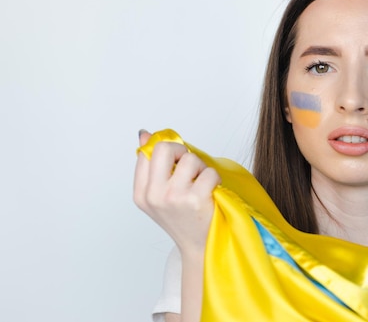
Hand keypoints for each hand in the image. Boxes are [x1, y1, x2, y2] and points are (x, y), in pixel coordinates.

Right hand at [133, 130, 219, 254]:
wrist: (200, 247)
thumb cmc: (182, 219)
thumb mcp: (160, 195)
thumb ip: (152, 166)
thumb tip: (144, 134)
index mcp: (141, 193)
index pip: (146, 153)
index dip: (165, 151)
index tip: (175, 161)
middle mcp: (154, 196)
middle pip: (163, 148)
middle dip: (180, 151)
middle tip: (189, 165)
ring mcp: (174, 198)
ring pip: (189, 158)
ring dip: (200, 166)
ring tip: (201, 181)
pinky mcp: (195, 200)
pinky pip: (208, 172)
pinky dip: (214, 178)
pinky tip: (211, 190)